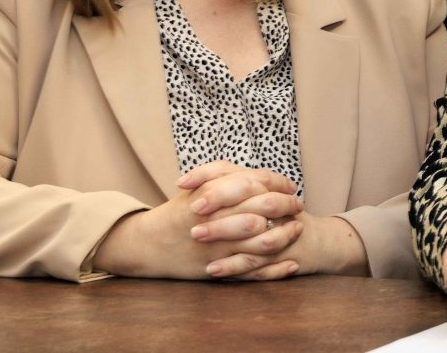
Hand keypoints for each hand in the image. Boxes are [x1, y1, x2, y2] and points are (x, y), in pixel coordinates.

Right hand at [94, 163, 304, 279]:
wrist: (147, 244)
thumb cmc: (178, 213)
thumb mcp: (199, 186)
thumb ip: (228, 175)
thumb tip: (266, 177)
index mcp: (215, 194)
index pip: (258, 182)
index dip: (279, 185)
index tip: (290, 187)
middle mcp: (219, 218)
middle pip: (265, 209)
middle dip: (286, 207)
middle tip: (299, 207)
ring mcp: (219, 246)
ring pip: (263, 242)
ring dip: (285, 236)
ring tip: (297, 230)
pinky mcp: (218, 268)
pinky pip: (253, 270)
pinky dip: (276, 269)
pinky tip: (292, 264)